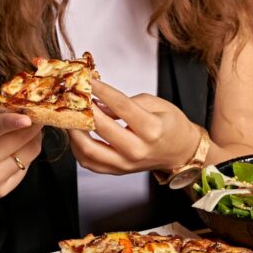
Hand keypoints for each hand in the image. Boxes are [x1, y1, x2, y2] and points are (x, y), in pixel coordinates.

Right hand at [0, 108, 43, 200]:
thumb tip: (22, 105)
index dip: (12, 121)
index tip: (28, 116)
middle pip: (20, 139)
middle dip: (34, 123)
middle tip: (39, 113)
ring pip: (29, 153)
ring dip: (34, 138)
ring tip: (30, 129)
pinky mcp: (0, 190)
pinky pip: (25, 167)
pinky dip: (26, 154)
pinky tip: (18, 148)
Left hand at [68, 79, 200, 174]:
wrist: (180, 152)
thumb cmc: (171, 126)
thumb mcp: (157, 104)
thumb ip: (127, 102)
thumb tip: (99, 103)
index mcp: (152, 129)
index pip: (121, 106)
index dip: (102, 90)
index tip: (89, 80)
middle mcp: (138, 150)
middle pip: (101, 128)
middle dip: (85, 109)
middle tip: (76, 97)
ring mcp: (126, 164)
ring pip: (89, 151)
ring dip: (75, 131)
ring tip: (72, 116)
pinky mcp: (117, 171)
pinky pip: (89, 162)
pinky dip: (78, 147)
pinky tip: (78, 133)